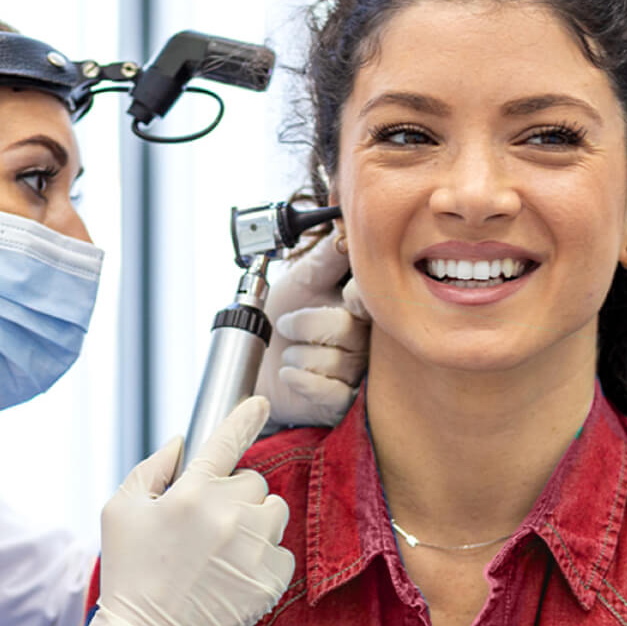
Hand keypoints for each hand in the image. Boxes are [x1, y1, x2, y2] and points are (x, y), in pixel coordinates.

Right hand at [61, 397, 293, 625]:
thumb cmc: (129, 575)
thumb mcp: (119, 512)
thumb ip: (151, 470)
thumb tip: (180, 445)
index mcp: (189, 492)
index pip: (225, 441)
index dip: (244, 417)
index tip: (259, 402)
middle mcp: (227, 515)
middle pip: (253, 481)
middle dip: (234, 495)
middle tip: (206, 524)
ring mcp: (253, 549)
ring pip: (274, 513)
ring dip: (255, 523)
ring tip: (223, 550)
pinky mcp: (270, 580)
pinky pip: (282, 552)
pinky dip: (264, 559)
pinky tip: (234, 575)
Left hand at [257, 235, 371, 428]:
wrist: (254, 364)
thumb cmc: (278, 319)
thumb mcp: (301, 280)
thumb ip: (327, 256)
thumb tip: (348, 223)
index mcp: (360, 307)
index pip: (372, 298)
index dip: (355, 296)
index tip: (340, 294)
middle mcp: (365, 340)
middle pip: (347, 327)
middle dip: (306, 323)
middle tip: (288, 324)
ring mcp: (356, 373)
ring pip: (335, 359)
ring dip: (298, 354)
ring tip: (291, 351)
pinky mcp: (342, 402)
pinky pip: (330, 391)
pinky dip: (301, 379)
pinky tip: (291, 372)